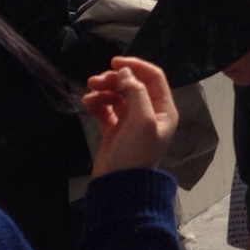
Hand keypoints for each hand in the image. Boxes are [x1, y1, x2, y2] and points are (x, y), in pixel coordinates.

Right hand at [84, 56, 178, 178]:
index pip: (153, 77)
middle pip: (132, 84)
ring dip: (103, 90)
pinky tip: (87, 103)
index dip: (135, 66)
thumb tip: (125, 71)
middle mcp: (149, 112)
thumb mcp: (142, 121)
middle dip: (114, 79)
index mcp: (162, 109)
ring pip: (117, 95)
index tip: (114, 62)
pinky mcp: (114, 130)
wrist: (119, 187)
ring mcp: (130, 121)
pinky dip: (97, 103)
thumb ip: (136, 92)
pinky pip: (105, 108)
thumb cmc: (136, 153)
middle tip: (95, 80)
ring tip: (89, 92)